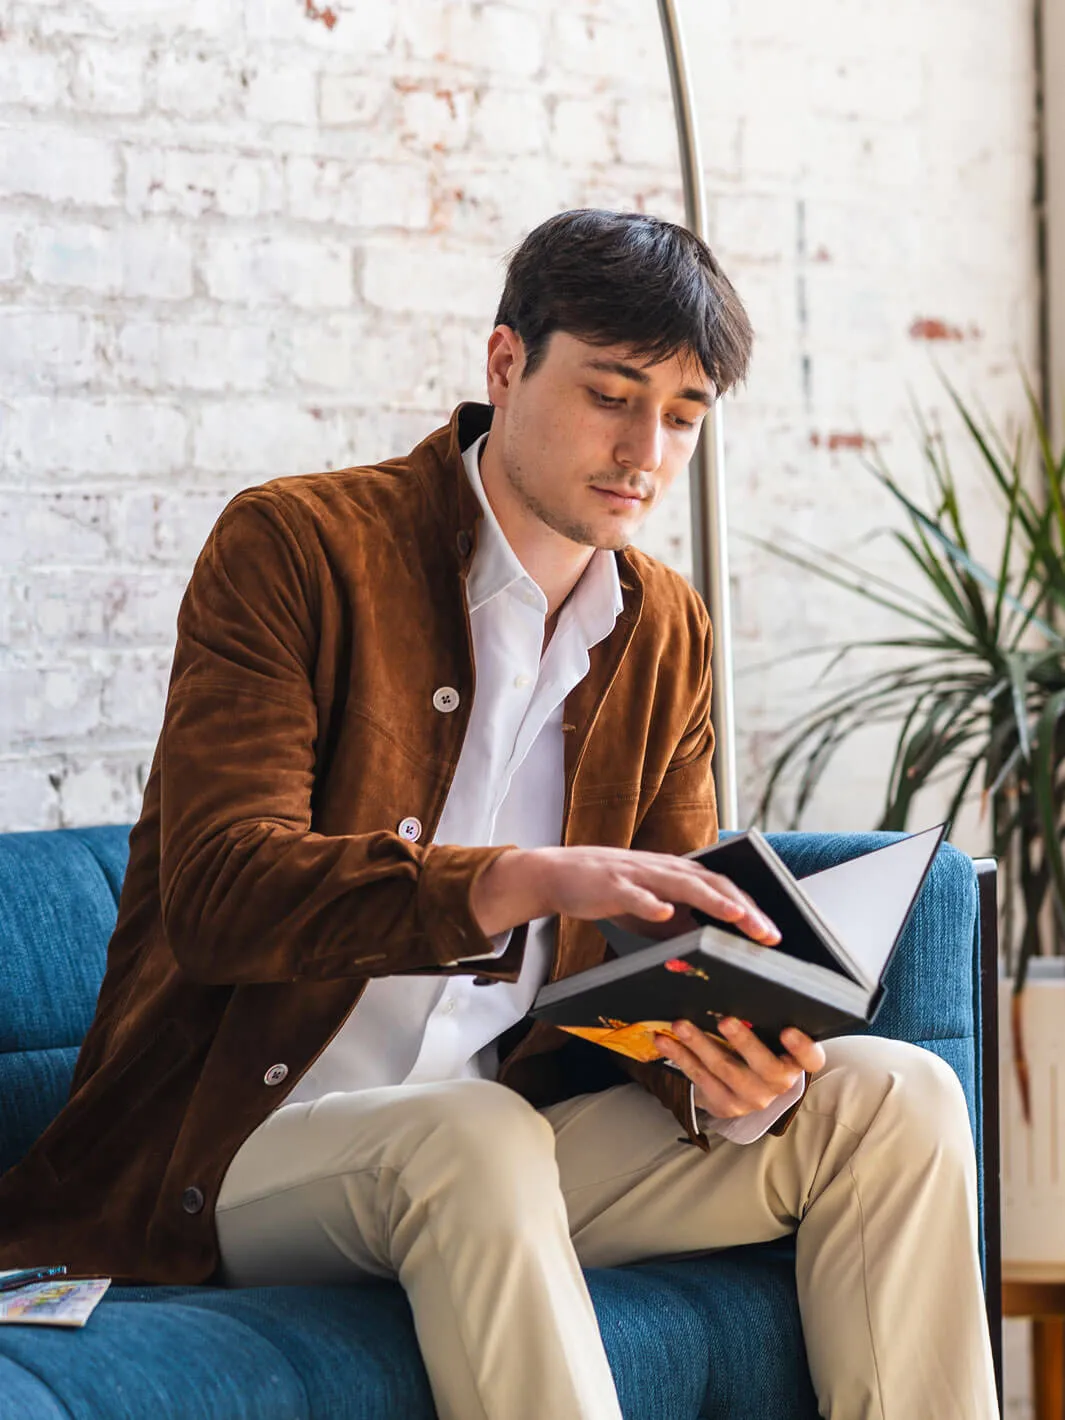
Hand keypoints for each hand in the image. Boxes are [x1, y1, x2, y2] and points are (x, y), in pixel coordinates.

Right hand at [470, 845, 781, 944]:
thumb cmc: (612, 891)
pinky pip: (634, 893)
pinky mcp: (611, 883)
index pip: (724, 889)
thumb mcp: (655, 911)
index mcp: (678, 875)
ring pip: (682, 884)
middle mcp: (665, 869)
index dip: (751, 910)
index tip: (775, 936)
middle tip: (770, 935)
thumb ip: (684, 924)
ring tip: (737, 916)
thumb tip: (716, 948)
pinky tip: (666, 912)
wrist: (559, 874)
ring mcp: (639, 874)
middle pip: (713, 884)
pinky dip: (651, 902)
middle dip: (744, 909)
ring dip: (712, 900)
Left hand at [653, 1018, 825, 1118]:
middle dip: (742, 1042)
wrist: (747, 1087)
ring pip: (725, 1070)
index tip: (788, 1030)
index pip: (810, 1058)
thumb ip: (767, 1015)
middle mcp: (778, 1083)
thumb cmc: (761, 1047)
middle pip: (764, 1066)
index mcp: (796, 1062)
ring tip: (680, 1025)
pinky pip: (700, 1078)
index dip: (802, 1047)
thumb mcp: (771, 1034)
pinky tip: (664, 1040)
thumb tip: (750, 965)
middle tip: (724, 1020)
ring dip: (700, 1045)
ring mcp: (752, 1097)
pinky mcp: (725, 1104)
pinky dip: (680, 1057)